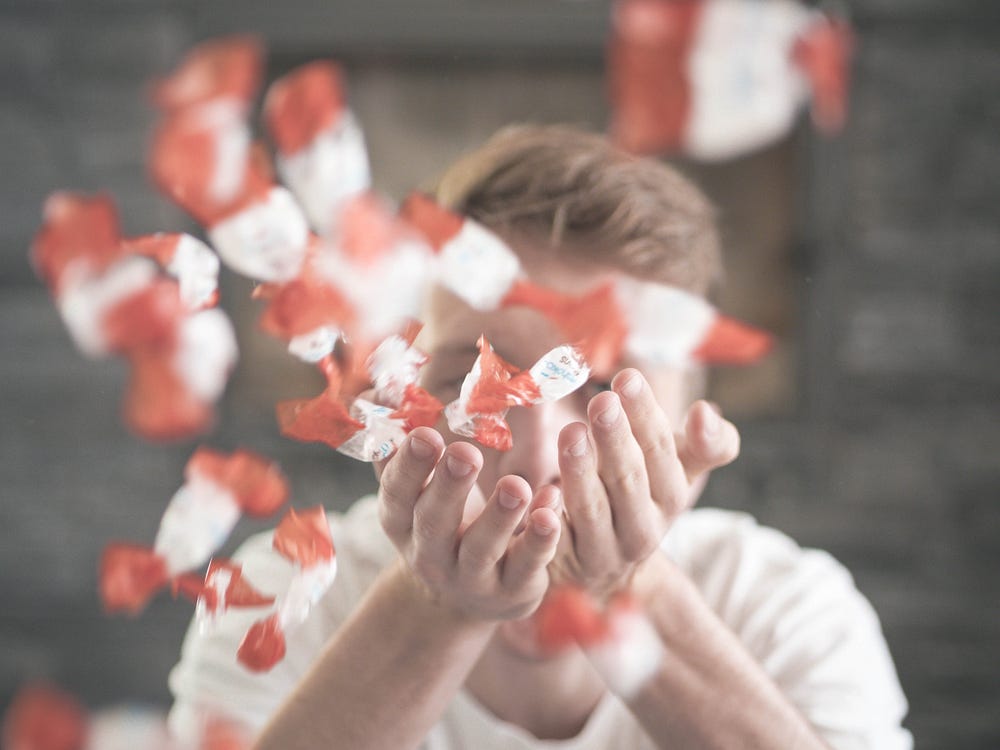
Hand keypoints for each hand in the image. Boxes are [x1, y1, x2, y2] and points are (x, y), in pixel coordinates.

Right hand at [376, 427, 561, 621]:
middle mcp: (430, 554)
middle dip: (450, 486)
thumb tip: (385, 393)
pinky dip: (539, 540)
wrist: (464, 599)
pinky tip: (552, 511)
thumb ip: (403, 449)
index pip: (397, 494)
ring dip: (499, 516)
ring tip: (516, 485)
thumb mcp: (417, 495)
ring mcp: (471, 578)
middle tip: (466, 453)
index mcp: (402, 522)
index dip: (409, 466)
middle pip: (435, 522)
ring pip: (483, 549)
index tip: (426, 434)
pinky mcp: (512, 591)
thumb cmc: (442, 526)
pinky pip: (526, 566)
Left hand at [550, 369, 739, 599]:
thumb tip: (706, 412)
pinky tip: (541, 493)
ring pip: (592, 510)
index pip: (661, 452)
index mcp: (670, 498)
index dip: (645, 416)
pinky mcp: (564, 564)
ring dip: (581, 471)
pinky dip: (549, 519)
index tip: (627, 378)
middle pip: (628, 480)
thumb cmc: (641, 498)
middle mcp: (641, 529)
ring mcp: (602, 551)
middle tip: (601, 401)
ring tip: (571, 432)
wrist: (607, 572)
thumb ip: (706, 444)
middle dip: (615, 439)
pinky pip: (555, 542)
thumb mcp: (677, 472)